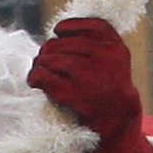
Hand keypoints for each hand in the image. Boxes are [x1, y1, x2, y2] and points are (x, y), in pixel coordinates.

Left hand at [33, 17, 146, 152]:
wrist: (118, 127)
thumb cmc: (109, 93)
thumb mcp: (113, 64)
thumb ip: (96, 45)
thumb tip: (59, 31)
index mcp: (116, 49)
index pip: (90, 25)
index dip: (70, 26)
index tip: (58, 31)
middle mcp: (105, 58)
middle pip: (62, 43)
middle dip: (49, 51)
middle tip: (44, 61)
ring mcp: (89, 75)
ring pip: (50, 58)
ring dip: (40, 64)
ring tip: (40, 71)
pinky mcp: (73, 94)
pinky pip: (43, 76)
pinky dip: (35, 77)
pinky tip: (35, 81)